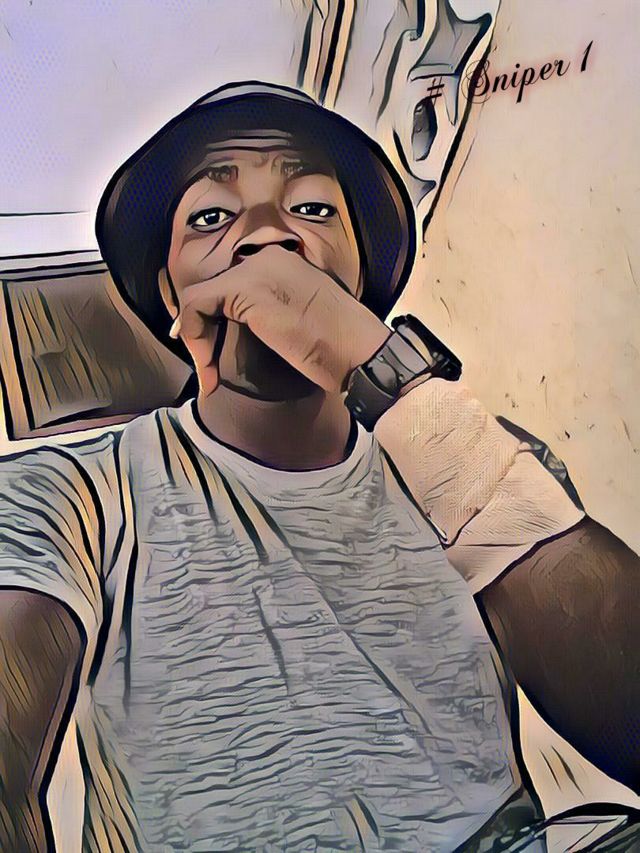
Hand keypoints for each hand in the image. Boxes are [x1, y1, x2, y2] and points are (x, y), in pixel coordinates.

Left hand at [170, 244, 389, 395]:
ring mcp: (254, 270)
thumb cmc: (341, 347)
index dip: (217, 320)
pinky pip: (197, 306)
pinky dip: (195, 338)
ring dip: (198, 341)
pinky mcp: (245, 289)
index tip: (215, 354)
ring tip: (209, 375)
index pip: (234, 286)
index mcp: (282, 263)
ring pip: (200, 299)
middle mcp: (266, 258)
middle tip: (209, 369)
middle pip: (214, 291)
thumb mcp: (303, 319)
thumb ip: (276, 311)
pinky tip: (207, 368)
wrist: (360, 352)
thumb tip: (250, 326)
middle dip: (204, 333)